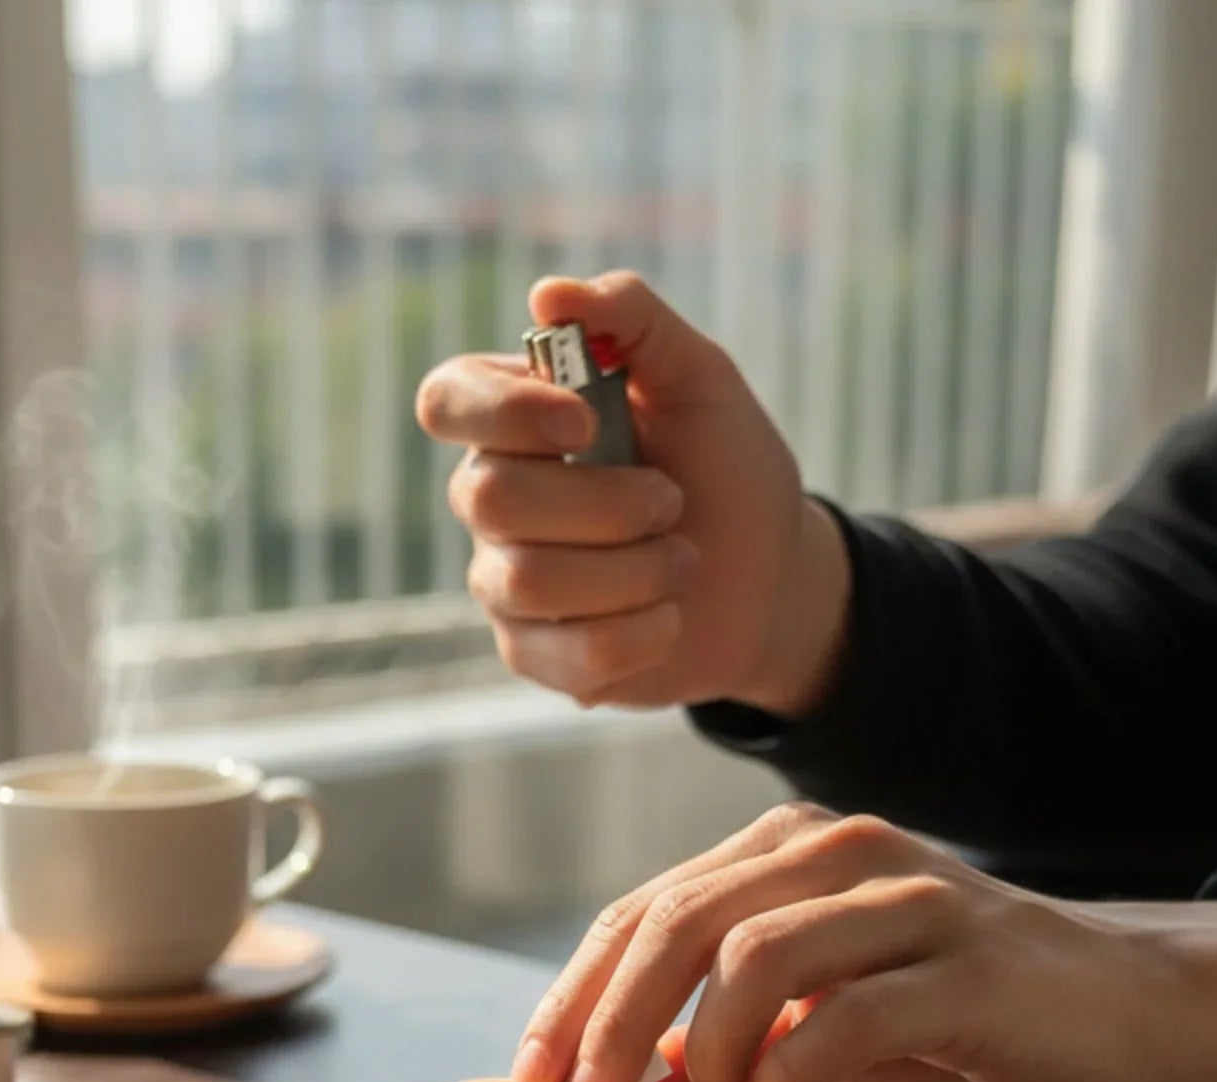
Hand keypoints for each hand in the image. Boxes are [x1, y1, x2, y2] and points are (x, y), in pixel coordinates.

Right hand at [415, 271, 849, 718]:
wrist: (769, 579)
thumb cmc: (726, 470)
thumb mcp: (701, 380)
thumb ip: (635, 322)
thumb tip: (549, 295)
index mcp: (517, 417)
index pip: (447, 400)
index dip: (505, 414)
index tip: (584, 424)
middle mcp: (492, 497)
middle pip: (488, 498)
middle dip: (603, 504)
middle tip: (671, 502)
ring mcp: (504, 580)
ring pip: (530, 581)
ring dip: (635, 571)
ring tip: (682, 562)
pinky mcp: (532, 652)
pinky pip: (569, 652)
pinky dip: (643, 633)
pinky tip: (671, 618)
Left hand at [514, 803, 1216, 1081]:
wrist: (1116, 1006)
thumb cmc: (952, 1014)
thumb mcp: (817, 1026)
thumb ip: (722, 1046)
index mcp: (786, 851)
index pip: (647, 911)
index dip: (576, 994)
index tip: (534, 1074)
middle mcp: (839, 852)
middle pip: (683, 923)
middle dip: (613, 1021)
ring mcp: (909, 900)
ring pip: (757, 955)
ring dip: (708, 1048)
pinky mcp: (969, 966)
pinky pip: (852, 1010)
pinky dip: (790, 1066)